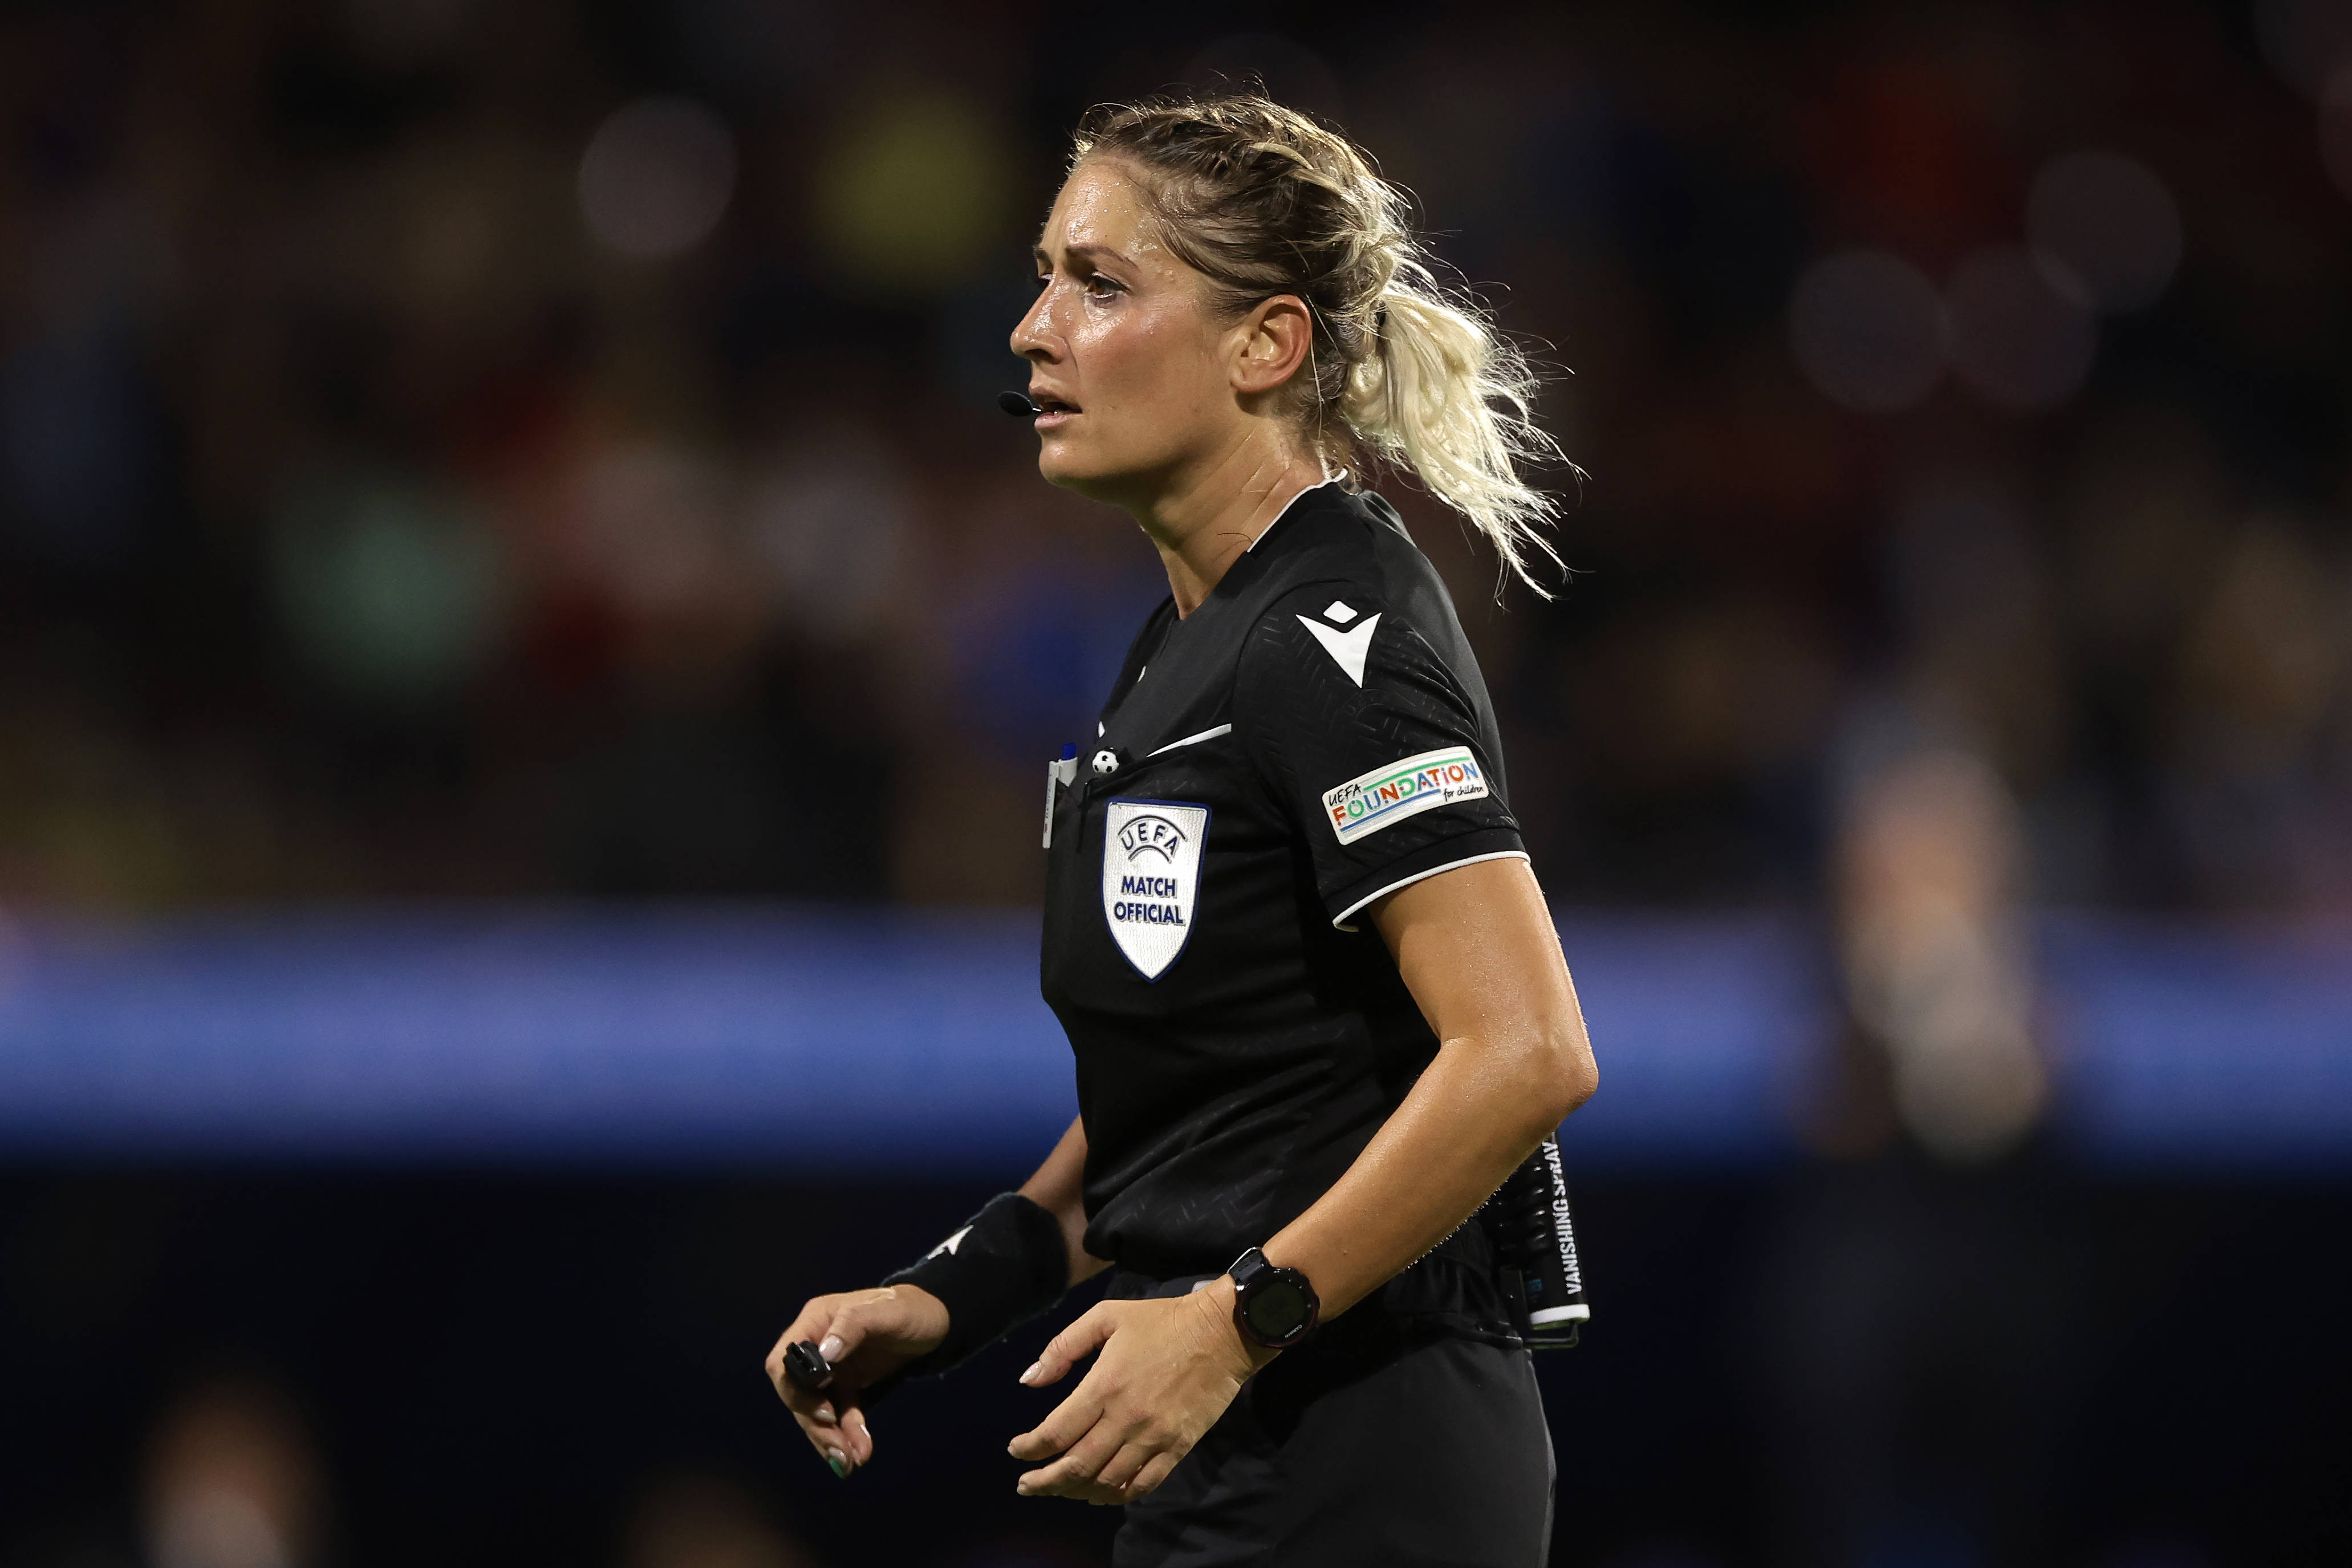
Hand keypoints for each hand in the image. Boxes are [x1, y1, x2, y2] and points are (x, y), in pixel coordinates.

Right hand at [764, 1284, 948, 1478]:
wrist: (937, 1321)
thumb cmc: (910, 1308)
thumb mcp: (886, 1312)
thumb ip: (853, 1325)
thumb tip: (825, 1354)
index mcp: (816, 1321)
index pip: (783, 1359)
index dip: (795, 1389)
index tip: (824, 1411)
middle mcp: (816, 1346)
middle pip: (797, 1392)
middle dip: (815, 1424)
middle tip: (838, 1450)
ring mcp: (831, 1369)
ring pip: (817, 1410)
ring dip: (830, 1437)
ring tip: (850, 1461)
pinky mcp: (848, 1385)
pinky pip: (840, 1414)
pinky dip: (847, 1434)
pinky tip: (860, 1451)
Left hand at [1006, 1278, 1276, 1504]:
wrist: (1223, 1331)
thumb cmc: (1162, 1320)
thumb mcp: (1106, 1317)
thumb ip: (1062, 1348)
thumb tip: (1028, 1380)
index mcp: (1104, 1385)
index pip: (1055, 1432)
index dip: (1028, 1448)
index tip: (1015, 1450)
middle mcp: (1126, 1418)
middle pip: (1075, 1466)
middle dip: (1043, 1481)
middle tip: (1025, 1485)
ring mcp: (1154, 1437)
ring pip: (1106, 1481)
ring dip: (1075, 1491)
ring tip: (1058, 1489)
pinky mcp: (1178, 1447)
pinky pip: (1143, 1485)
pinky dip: (1116, 1496)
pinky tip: (1100, 1493)